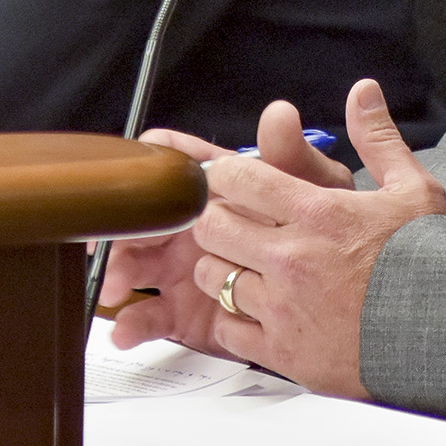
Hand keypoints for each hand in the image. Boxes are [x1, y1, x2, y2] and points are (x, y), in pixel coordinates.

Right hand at [106, 98, 353, 353]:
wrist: (333, 294)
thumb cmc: (318, 229)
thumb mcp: (311, 189)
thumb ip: (290, 155)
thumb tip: (278, 115)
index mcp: (210, 190)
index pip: (167, 165)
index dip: (143, 164)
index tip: (124, 171)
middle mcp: (186, 226)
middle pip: (137, 218)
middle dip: (118, 228)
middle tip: (111, 242)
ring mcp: (180, 269)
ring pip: (133, 266)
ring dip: (118, 274)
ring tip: (116, 288)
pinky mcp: (182, 312)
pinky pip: (150, 318)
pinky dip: (132, 325)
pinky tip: (127, 331)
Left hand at [190, 79, 445, 396]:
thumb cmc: (432, 263)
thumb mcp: (413, 189)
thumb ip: (378, 138)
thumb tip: (363, 90)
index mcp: (318, 214)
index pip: (239, 178)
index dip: (225, 174)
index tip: (230, 178)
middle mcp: (293, 259)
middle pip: (213, 226)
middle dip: (215, 217)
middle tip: (232, 220)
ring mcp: (285, 309)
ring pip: (214, 278)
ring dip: (221, 268)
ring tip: (242, 265)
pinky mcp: (284, 354)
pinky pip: (228, 331)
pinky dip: (234, 319)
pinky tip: (255, 312)